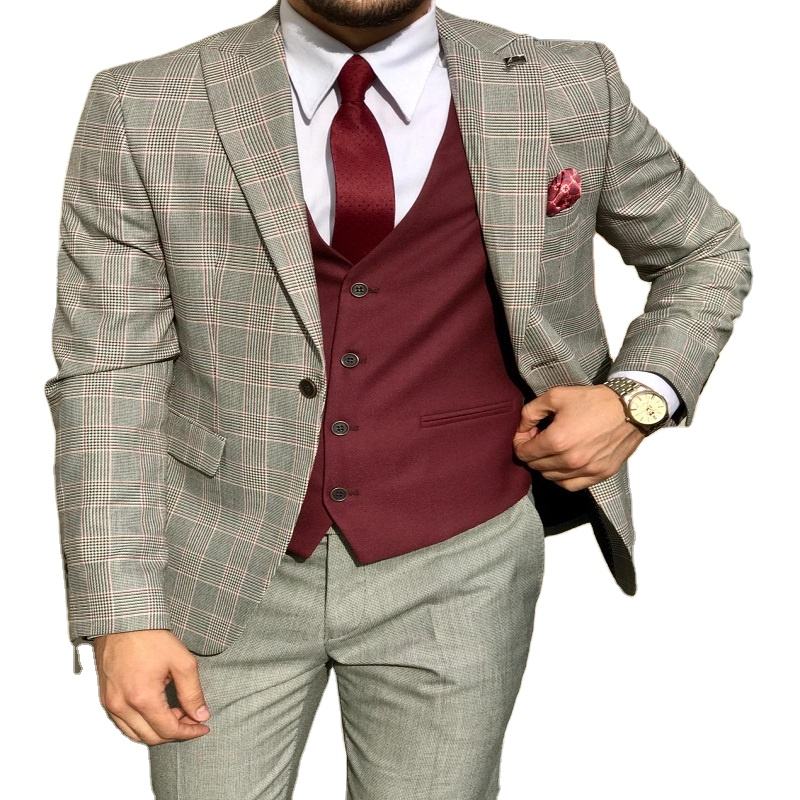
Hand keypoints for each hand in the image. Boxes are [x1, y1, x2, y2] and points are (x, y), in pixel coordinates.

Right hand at [92, 629, 210, 744]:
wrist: (123, 620)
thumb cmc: (149, 636)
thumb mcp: (181, 661)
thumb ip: (192, 692)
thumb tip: (200, 715)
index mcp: (142, 698)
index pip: (168, 730)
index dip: (189, 732)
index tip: (202, 726)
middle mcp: (122, 706)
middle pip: (151, 737)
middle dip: (175, 732)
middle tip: (192, 718)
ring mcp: (111, 703)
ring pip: (136, 734)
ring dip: (158, 730)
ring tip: (176, 712)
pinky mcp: (106, 698)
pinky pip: (124, 723)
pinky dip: (142, 724)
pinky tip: (158, 709)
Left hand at [513, 384, 644, 491]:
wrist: (631, 407)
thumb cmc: (594, 400)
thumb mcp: (556, 396)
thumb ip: (531, 412)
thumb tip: (521, 428)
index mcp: (557, 440)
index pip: (524, 453)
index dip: (520, 442)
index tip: (526, 434)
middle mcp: (570, 460)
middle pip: (536, 466)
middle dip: (532, 453)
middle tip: (540, 439)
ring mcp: (587, 470)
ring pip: (551, 478)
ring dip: (546, 466)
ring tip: (553, 450)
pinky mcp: (600, 474)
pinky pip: (571, 485)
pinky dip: (562, 478)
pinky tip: (564, 464)